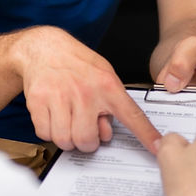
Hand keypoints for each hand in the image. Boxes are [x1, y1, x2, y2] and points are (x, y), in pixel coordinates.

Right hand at [16, 26, 160, 152]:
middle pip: (87, 140)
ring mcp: (60, 96)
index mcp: (107, 85)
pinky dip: (48, 131)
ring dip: (66, 138)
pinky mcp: (38, 101)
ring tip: (68, 121)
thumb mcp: (103, 76)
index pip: (131, 115)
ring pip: (65, 140)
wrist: (43, 47)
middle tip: (84, 129)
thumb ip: (110, 105)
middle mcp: (85, 91)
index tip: (157, 148)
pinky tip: (53, 116)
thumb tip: (106, 133)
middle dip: (86, 142)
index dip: (146, 134)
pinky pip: (45, 134)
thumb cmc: (76, 64)